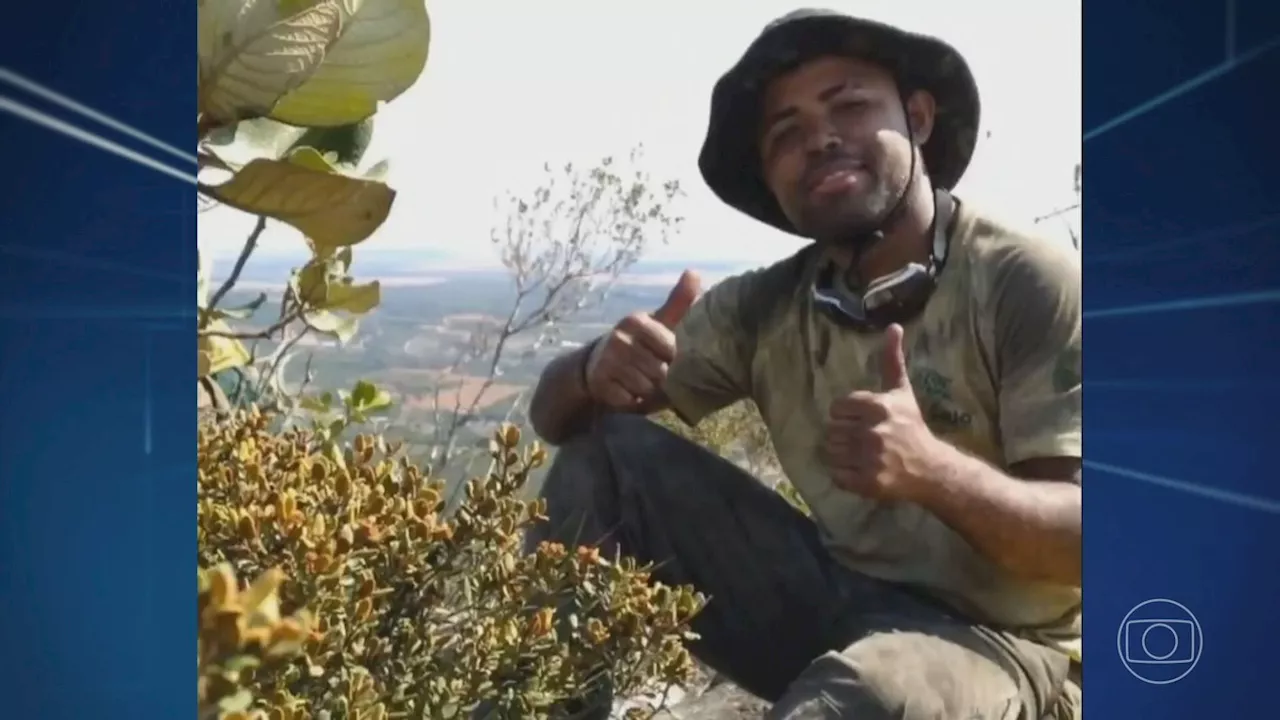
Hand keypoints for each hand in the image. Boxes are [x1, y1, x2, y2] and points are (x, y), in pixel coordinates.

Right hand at [584, 270, 700, 409]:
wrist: (595, 365)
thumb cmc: (638, 343)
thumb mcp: (658, 321)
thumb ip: (679, 302)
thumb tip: (694, 272)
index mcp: (636, 321)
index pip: (672, 350)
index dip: (674, 361)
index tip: (667, 360)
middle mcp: (620, 338)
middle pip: (661, 373)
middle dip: (663, 381)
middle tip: (656, 377)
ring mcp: (608, 361)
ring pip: (646, 389)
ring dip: (650, 394)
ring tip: (644, 385)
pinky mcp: (600, 383)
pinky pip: (630, 402)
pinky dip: (634, 403)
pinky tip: (630, 394)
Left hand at [825, 323, 939, 500]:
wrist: (931, 468)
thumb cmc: (912, 427)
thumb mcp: (901, 391)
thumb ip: (892, 360)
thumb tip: (893, 326)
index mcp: (879, 407)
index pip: (838, 407)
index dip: (846, 414)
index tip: (861, 420)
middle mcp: (874, 431)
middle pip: (832, 430)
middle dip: (844, 434)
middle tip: (861, 439)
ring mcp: (871, 459)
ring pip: (831, 451)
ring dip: (841, 454)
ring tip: (859, 454)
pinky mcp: (868, 482)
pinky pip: (836, 475)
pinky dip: (843, 474)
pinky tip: (859, 469)